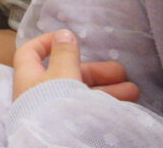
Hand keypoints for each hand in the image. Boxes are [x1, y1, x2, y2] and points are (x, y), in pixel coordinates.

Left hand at [13, 29, 139, 101]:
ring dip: (106, 90)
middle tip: (121, 72)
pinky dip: (103, 108)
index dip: (46, 42)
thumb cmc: (52, 107)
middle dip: (95, 72)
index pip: (30, 53)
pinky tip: (123, 109)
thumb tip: (63, 33)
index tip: (69, 39)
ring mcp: (52, 113)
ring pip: (80, 96)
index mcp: (29, 77)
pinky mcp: (66, 128)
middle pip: (65, 75)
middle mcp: (38, 94)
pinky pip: (85, 113)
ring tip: (134, 91)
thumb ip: (64, 55)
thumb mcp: (60, 75)